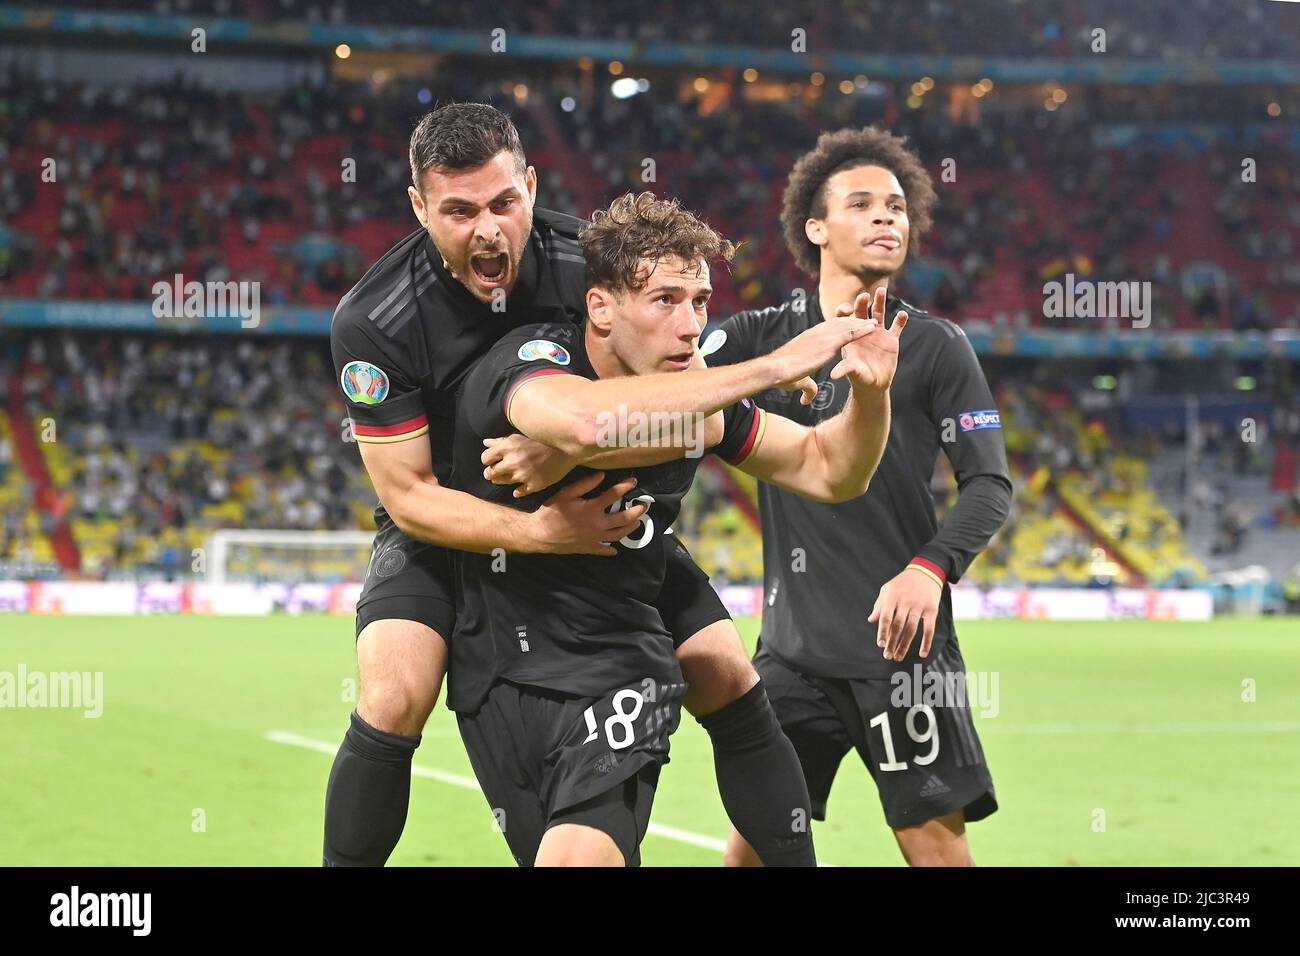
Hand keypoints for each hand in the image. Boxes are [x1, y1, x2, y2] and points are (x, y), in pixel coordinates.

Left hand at [483, 434, 575, 497]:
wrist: (567, 448)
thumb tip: (486, 443)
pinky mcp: (534, 485)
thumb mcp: (521, 434)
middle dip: (492, 472)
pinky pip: (519, 492)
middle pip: (491, 472)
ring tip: (507, 476)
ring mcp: (523, 475)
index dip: (488, 460)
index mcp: (507, 447)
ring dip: (502, 480)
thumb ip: (502, 440)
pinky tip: (518, 488)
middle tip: (495, 471)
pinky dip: (517, 490)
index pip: (485, 458)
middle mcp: (513, 462)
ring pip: (503, 482)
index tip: (492, 460)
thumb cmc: (543, 438)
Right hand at [523, 472, 644, 555]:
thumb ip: (585, 484)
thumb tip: (602, 475)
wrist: (540, 534)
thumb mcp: (566, 493)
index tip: (634, 481)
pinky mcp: (588, 548)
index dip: (625, 486)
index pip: (614, 495)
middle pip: (624, 518)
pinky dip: (610, 550)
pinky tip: (615, 549)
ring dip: (630, 528)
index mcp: (593, 508)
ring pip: (618, 534)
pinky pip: (603, 550)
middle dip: (636, 511)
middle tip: (644, 506)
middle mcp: (598, 524)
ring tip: (637, 523)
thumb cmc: (551, 511)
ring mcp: (595, 537)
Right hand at [768, 315, 873, 402]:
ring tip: (874, 323)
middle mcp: (817, 333)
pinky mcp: (828, 344)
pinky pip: (850, 334)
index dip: (839, 325)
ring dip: (861, 323)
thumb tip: (807, 399)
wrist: (776, 369)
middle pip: (839, 322)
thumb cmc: (782, 375)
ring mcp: (823, 336)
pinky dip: (862, 329)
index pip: (827, 327)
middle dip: (852, 321)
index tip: (847, 324)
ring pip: (847, 326)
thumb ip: (808, 387)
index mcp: (809, 337)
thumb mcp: (799, 382)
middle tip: (864, 319)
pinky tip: (872, 327)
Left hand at [829, 287, 906, 391]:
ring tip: (881, 291)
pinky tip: (902, 315)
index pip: (844, 319)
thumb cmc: (859, 378)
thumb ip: (845, 370)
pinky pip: (897, 327)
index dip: (844, 312)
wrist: (874, 384)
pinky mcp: (891, 339)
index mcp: (851, 337)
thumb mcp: (853, 373)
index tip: (847, 309)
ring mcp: (878, 333)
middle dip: (862, 303)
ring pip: (879, 314)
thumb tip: (834, 374)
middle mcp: (863, 331)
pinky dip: (900, 320)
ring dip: (880, 302)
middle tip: (864, 296)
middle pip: (861, 312)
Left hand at [868, 565, 941, 660]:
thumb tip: (871, 620)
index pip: (886, 617)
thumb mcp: (887, 589)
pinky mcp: (932, 610)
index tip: (880, 645)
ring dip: (904, 645)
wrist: (925, 572)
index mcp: (892, 596)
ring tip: (898, 657)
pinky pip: (929, 629)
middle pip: (898, 626)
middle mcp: (906, 602)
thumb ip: (879, 605)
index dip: (882, 632)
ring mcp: (919, 606)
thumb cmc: (902, 583)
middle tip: (888, 656)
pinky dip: (926, 642)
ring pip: (911, 629)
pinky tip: (922, 654)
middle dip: (892, 642)